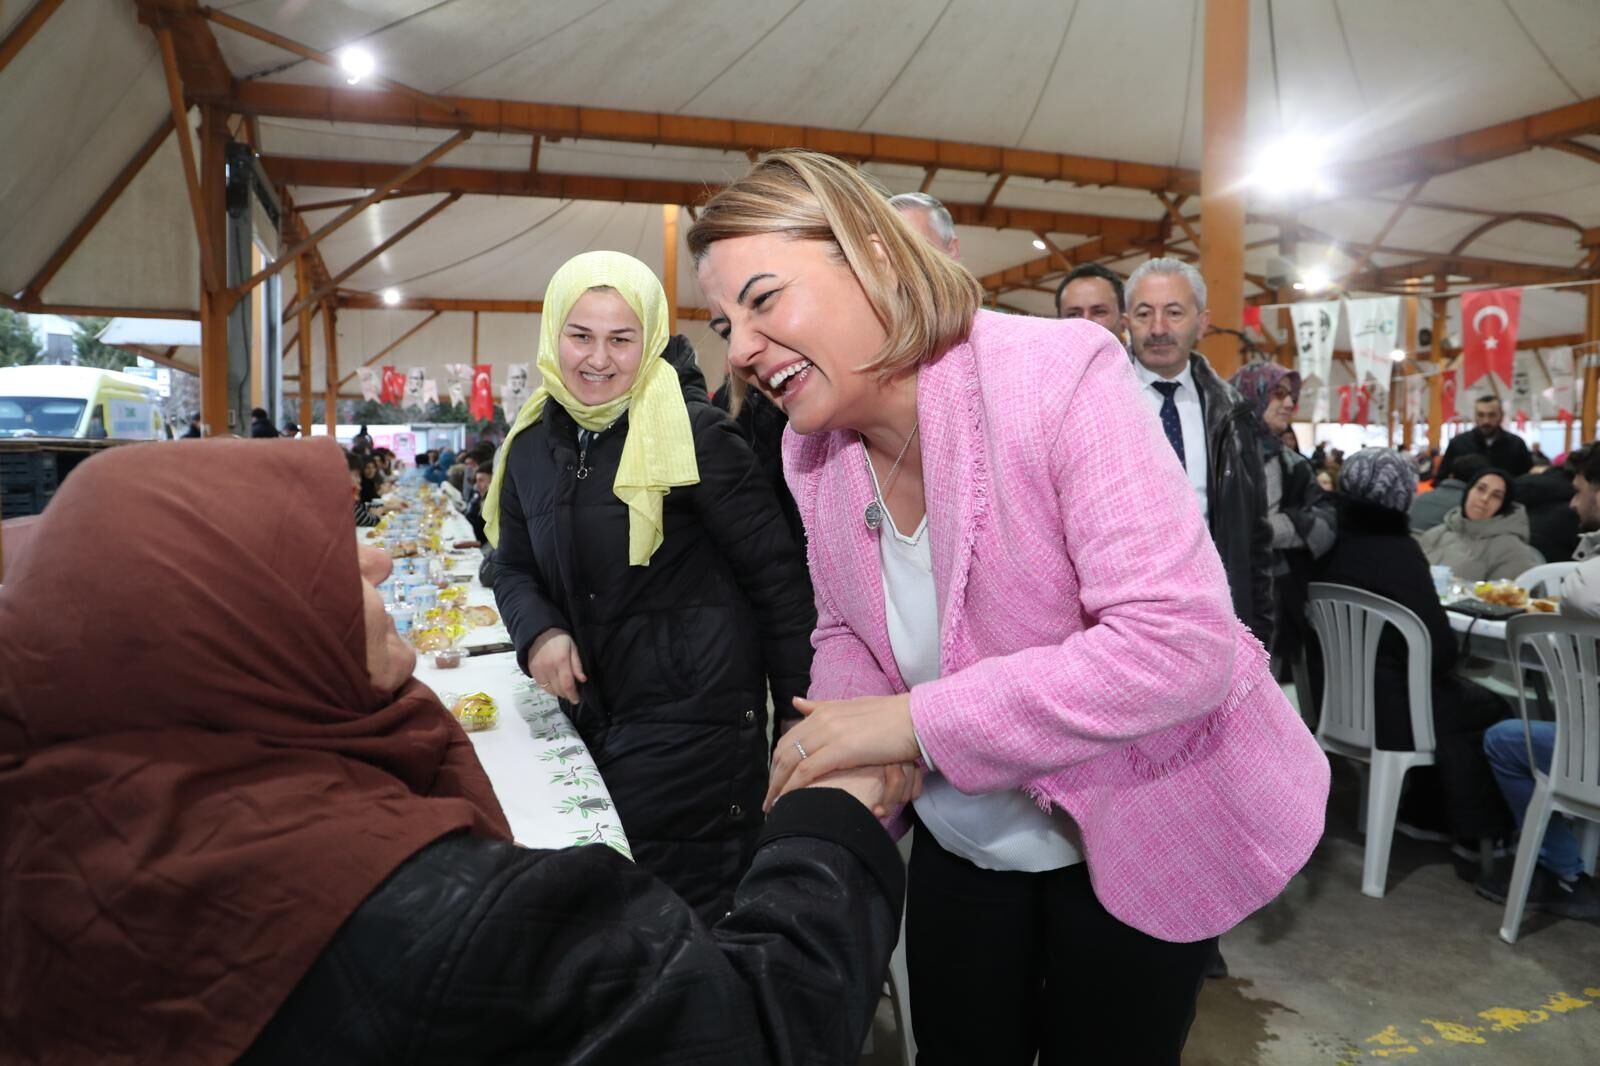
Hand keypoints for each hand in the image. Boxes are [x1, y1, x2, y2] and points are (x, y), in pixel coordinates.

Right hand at [528, 628, 585, 702]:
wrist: (539, 631)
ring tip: (564, 690)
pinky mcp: (532, 671)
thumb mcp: (573, 647)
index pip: (568, 684)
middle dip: (566, 695)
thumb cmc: (559, 638)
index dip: (573, 695)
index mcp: (561, 661)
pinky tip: (554, 685)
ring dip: (558, 693)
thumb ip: (577, 665)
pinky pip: (541, 686)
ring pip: (549, 690)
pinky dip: (549, 689)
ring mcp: (539, 670)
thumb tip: (582, 680)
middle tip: (572, 694)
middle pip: (558, 690)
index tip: (576, 700)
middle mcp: (549, 668)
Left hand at [765, 694, 919, 810]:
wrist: (915, 719)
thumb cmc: (889, 718)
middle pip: (785, 752)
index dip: (777, 763)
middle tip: (769, 801)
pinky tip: (789, 802)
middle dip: (773, 779)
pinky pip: (808, 771)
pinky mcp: (841, 749)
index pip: (788, 739)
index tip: (774, 782)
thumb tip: (797, 702)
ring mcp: (830, 733)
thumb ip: (823, 708)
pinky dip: (794, 788)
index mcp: (823, 711)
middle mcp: (821, 719)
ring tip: (774, 808)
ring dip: (778, 787)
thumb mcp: (852, 709)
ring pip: (792, 762)